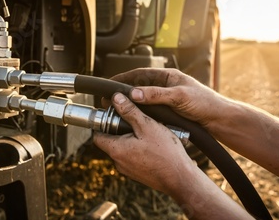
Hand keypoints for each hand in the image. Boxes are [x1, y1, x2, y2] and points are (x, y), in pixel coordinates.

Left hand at [93, 92, 253, 219]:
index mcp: (116, 150)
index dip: (102, 122)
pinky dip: (140, 149)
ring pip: (124, 148)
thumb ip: (130, 111)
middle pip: (111, 140)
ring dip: (133, 138)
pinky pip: (134, 157)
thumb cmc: (165, 153)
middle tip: (137, 119)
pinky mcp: (138, 174)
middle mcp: (118, 162)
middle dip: (121, 128)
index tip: (112, 113)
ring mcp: (128, 170)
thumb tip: (116, 98)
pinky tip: (155, 144)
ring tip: (150, 131)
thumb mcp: (147, 126)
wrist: (181, 179)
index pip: (97, 135)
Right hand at [109, 68, 230, 130]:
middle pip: (139, 86)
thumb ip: (157, 95)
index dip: (123, 78)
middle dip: (123, 92)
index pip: (140, 74)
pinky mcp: (169, 110)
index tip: (110, 84)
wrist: (219, 120)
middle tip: (109, 100)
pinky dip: (140, 112)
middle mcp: (166, 85)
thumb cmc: (205, 103)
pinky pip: (150, 109)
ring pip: (143, 99)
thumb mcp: (179, 97)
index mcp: (168, 76)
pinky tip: (133, 118)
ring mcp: (167, 98)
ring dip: (131, 103)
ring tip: (117, 109)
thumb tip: (134, 94)